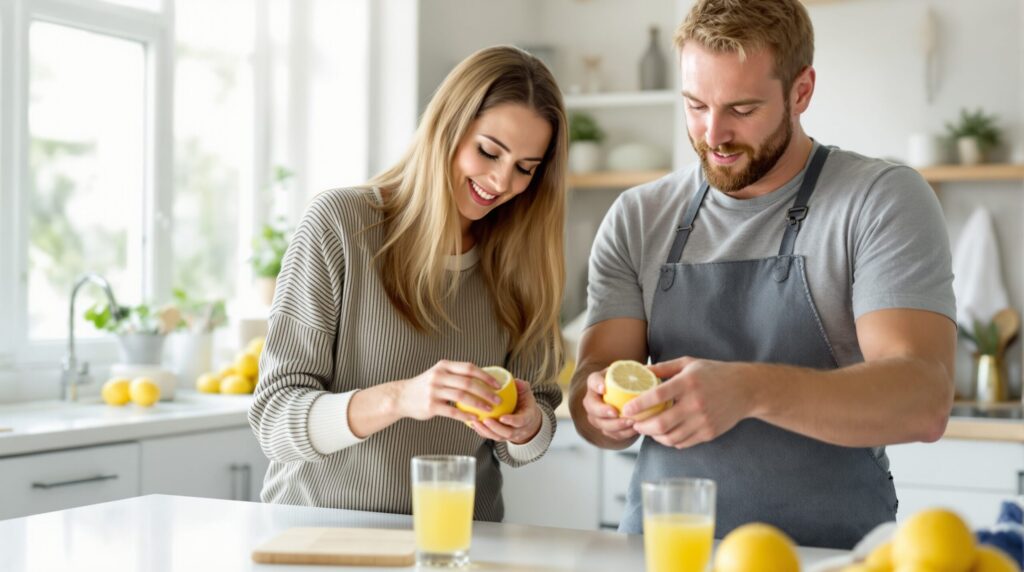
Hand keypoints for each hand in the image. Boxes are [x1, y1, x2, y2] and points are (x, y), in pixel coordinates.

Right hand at [395, 360, 501, 422]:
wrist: (401, 396)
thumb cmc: (425, 386)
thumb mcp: (439, 373)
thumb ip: (456, 374)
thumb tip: (482, 379)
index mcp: (444, 366)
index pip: (469, 368)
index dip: (485, 376)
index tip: (498, 384)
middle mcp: (439, 376)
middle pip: (468, 383)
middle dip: (486, 392)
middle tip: (497, 400)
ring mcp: (434, 391)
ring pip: (462, 397)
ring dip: (479, 404)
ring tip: (489, 410)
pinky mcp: (431, 406)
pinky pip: (452, 411)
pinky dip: (465, 415)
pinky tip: (474, 418)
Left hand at [469, 379, 542, 443]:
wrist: (527, 420)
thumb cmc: (525, 404)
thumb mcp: (527, 395)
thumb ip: (522, 387)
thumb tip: (515, 381)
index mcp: (527, 418)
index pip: (520, 421)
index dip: (511, 421)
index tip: (502, 417)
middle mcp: (519, 430)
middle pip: (507, 433)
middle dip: (495, 427)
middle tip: (485, 420)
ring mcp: (509, 435)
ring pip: (497, 436)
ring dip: (486, 430)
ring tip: (475, 422)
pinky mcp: (500, 436)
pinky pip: (490, 436)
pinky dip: (481, 431)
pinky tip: (472, 423)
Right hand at [581, 368, 637, 441]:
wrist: (626, 397)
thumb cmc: (628, 382)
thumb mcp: (629, 373)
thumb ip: (635, 371)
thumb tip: (648, 370)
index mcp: (596, 382)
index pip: (592, 381)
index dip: (597, 385)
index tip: (604, 388)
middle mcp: (592, 399)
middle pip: (591, 406)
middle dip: (602, 411)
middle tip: (615, 412)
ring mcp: (596, 415)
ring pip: (600, 423)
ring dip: (615, 425)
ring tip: (631, 422)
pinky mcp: (605, 428)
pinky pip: (611, 433)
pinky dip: (623, 433)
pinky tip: (634, 429)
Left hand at [625, 357, 753, 448]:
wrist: (746, 389)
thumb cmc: (714, 373)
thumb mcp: (688, 363)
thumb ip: (663, 368)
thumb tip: (640, 371)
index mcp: (687, 383)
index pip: (656, 396)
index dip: (638, 405)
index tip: (626, 409)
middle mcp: (695, 403)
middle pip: (660, 423)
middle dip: (642, 426)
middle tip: (634, 423)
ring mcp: (703, 420)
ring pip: (670, 437)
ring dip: (654, 436)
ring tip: (647, 430)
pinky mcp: (709, 433)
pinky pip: (683, 442)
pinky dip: (670, 440)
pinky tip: (664, 434)